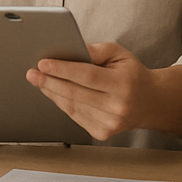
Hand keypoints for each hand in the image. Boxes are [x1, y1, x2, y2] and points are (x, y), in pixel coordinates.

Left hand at [26, 42, 155, 140]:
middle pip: (75, 93)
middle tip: (32, 72)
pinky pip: (75, 116)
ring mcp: (110, 124)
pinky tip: (53, 92)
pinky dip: (61, 103)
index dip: (63, 70)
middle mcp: (117, 107)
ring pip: (72, 106)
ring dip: (52, 92)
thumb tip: (70, 48)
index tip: (43, 63)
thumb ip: (96, 50)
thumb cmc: (132, 74)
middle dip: (49, 82)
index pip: (87, 76)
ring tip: (38, 80)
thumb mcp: (119, 54)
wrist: (150, 103)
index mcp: (123, 85)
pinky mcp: (102, 133)